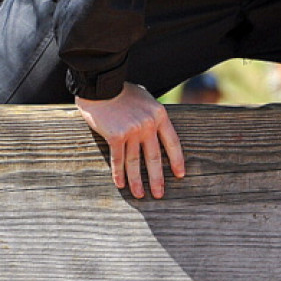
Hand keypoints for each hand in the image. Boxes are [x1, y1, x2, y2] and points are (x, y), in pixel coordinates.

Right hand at [76, 83, 185, 198]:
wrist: (101, 85)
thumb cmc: (121, 90)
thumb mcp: (144, 98)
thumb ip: (151, 114)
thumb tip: (156, 127)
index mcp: (159, 115)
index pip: (172, 142)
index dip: (176, 160)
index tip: (179, 175)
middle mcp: (148, 124)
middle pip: (154, 157)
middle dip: (157, 178)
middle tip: (159, 194)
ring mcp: (132, 131)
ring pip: (136, 162)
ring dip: (137, 181)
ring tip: (140, 195)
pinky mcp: (115, 136)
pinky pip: (118, 159)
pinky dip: (119, 173)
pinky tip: (121, 184)